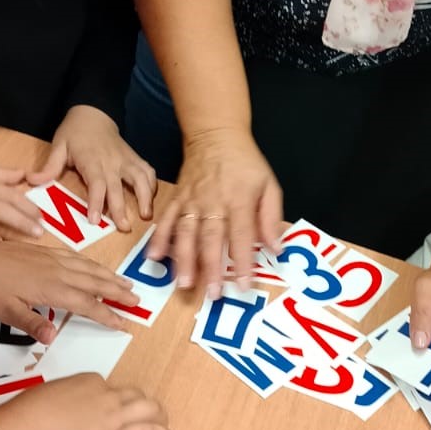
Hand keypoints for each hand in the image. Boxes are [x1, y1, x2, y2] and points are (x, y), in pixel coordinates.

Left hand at [0, 232, 133, 335]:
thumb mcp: (6, 312)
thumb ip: (31, 324)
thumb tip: (54, 338)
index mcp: (52, 289)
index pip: (86, 304)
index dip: (107, 314)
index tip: (124, 323)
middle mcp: (58, 272)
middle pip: (95, 282)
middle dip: (117, 292)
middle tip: (137, 300)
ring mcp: (53, 259)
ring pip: (89, 268)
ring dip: (109, 276)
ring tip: (126, 283)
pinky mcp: (46, 252)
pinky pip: (77, 257)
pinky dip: (92, 264)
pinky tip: (96, 267)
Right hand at [0, 374, 170, 429]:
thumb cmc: (26, 415)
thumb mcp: (44, 397)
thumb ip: (59, 403)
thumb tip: (58, 414)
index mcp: (86, 380)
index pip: (108, 387)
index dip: (111, 400)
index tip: (109, 411)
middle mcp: (105, 394)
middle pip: (134, 395)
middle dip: (143, 404)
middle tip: (146, 414)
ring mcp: (114, 416)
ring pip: (149, 409)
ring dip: (158, 416)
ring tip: (163, 425)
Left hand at [29, 106, 156, 232]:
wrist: (94, 113)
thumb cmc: (74, 132)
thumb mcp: (58, 146)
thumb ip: (49, 167)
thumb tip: (32, 181)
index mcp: (91, 160)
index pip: (96, 183)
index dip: (96, 202)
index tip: (95, 220)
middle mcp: (111, 161)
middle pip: (118, 186)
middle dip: (121, 207)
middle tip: (124, 227)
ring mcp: (126, 159)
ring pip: (140, 178)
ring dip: (145, 197)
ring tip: (145, 215)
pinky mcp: (134, 158)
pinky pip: (148, 171)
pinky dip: (152, 185)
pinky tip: (151, 199)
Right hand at [149, 127, 282, 297]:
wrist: (215, 135)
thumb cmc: (245, 163)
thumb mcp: (269, 185)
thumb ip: (271, 218)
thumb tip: (276, 248)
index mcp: (239, 199)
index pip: (242, 235)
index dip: (242, 261)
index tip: (242, 285)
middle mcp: (213, 202)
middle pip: (211, 238)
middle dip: (210, 267)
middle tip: (211, 294)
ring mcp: (192, 201)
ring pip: (185, 233)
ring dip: (183, 259)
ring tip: (183, 283)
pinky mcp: (177, 199)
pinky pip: (166, 220)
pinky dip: (159, 239)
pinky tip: (154, 257)